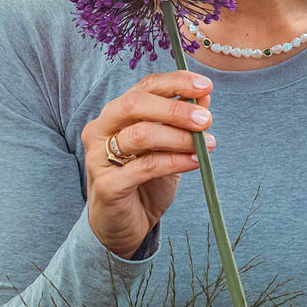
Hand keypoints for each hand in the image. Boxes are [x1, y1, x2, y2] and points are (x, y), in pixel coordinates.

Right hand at [81, 70, 214, 257]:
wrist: (124, 223)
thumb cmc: (145, 179)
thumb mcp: (168, 146)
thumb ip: (181, 121)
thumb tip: (205, 98)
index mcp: (116, 113)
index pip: (145, 86)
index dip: (176, 82)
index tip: (206, 86)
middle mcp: (100, 129)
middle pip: (136, 104)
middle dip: (176, 109)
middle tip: (206, 120)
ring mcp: (98, 156)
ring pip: (141, 135)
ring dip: (180, 137)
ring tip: (208, 144)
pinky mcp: (107, 184)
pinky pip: (145, 167)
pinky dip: (175, 162)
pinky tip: (195, 161)